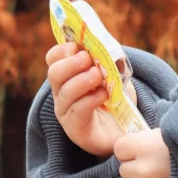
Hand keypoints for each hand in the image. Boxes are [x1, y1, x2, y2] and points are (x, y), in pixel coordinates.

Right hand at [46, 41, 125, 157]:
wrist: (124, 131)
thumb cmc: (116, 99)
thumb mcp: (114, 74)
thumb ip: (109, 61)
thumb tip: (108, 48)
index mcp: (67, 77)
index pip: (53, 59)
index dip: (62, 50)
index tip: (78, 46)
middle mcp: (61, 94)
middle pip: (54, 73)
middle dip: (71, 63)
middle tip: (88, 59)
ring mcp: (66, 112)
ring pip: (65, 93)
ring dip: (82, 80)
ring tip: (98, 76)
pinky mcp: (76, 129)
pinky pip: (77, 111)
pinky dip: (91, 99)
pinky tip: (104, 95)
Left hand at [114, 128, 170, 177]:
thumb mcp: (173, 131)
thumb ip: (151, 135)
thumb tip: (139, 136)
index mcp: (146, 146)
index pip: (119, 148)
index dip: (129, 148)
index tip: (142, 148)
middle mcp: (144, 169)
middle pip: (124, 170)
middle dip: (136, 168)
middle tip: (155, 164)